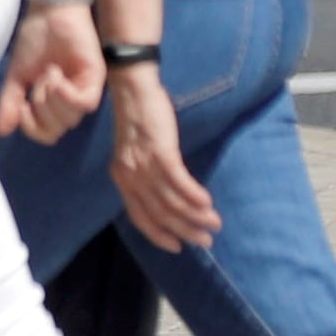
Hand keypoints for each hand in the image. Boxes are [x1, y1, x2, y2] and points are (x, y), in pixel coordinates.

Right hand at [0, 6, 104, 141]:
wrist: (49, 13)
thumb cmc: (35, 38)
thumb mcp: (16, 75)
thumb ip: (10, 102)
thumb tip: (1, 130)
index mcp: (52, 102)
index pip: (46, 133)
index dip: (31, 126)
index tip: (22, 105)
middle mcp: (69, 100)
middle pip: (57, 130)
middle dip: (40, 109)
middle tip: (37, 82)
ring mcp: (83, 90)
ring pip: (70, 119)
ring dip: (51, 98)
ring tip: (48, 72)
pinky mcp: (95, 79)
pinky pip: (84, 104)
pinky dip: (67, 96)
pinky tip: (57, 79)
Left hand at [107, 68, 219, 251]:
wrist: (134, 88)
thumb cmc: (139, 119)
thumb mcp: (134, 152)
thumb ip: (144, 176)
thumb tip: (166, 199)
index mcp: (122, 179)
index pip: (139, 217)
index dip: (158, 235)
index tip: (177, 247)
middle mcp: (130, 176)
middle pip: (159, 214)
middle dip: (184, 231)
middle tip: (205, 241)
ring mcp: (145, 165)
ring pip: (171, 201)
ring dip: (195, 216)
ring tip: (214, 223)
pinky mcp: (160, 152)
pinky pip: (179, 182)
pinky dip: (195, 196)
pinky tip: (207, 203)